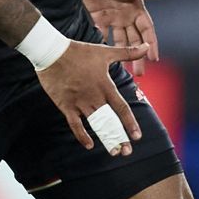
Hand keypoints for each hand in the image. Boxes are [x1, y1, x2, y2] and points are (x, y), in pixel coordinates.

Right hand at [37, 39, 149, 154]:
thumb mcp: (105, 51)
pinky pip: (75, 124)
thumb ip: (127, 52)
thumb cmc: (79, 51)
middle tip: (126, 152)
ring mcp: (79, 103)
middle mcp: (94, 97)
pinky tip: (89, 145)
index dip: (129, 123)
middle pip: (109, 121)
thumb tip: (146, 47)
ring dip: (105, 138)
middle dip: (119, 137)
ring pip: (95, 125)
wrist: (52, 52)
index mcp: (105, 86)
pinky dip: (82, 136)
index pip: (121, 108)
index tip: (137, 137)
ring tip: (113, 151)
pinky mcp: (66, 106)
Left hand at [84, 0, 162, 76]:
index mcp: (135, 6)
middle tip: (140, 74)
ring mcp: (112, 15)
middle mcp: (126, 14)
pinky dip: (102, 43)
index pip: (146, 29)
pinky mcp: (97, 15)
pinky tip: (103, 56)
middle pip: (134, 39)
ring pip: (120, 40)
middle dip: (138, 56)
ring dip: (122, 54)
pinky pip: (101, 32)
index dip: (151, 43)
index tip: (153, 58)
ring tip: (126, 71)